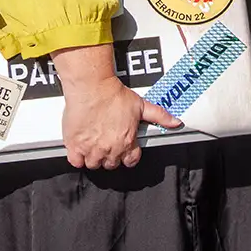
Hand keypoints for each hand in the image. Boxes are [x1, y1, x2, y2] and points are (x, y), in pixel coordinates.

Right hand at [62, 75, 181, 169]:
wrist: (91, 86)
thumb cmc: (113, 94)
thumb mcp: (141, 105)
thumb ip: (159, 116)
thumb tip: (175, 122)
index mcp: (127, 142)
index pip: (130, 161)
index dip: (128, 155)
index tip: (124, 149)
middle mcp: (110, 149)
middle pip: (111, 164)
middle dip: (110, 155)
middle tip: (107, 141)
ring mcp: (91, 149)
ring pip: (94, 164)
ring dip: (94, 156)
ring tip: (94, 143)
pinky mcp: (75, 146)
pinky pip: (76, 162)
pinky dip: (78, 156)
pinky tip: (80, 145)